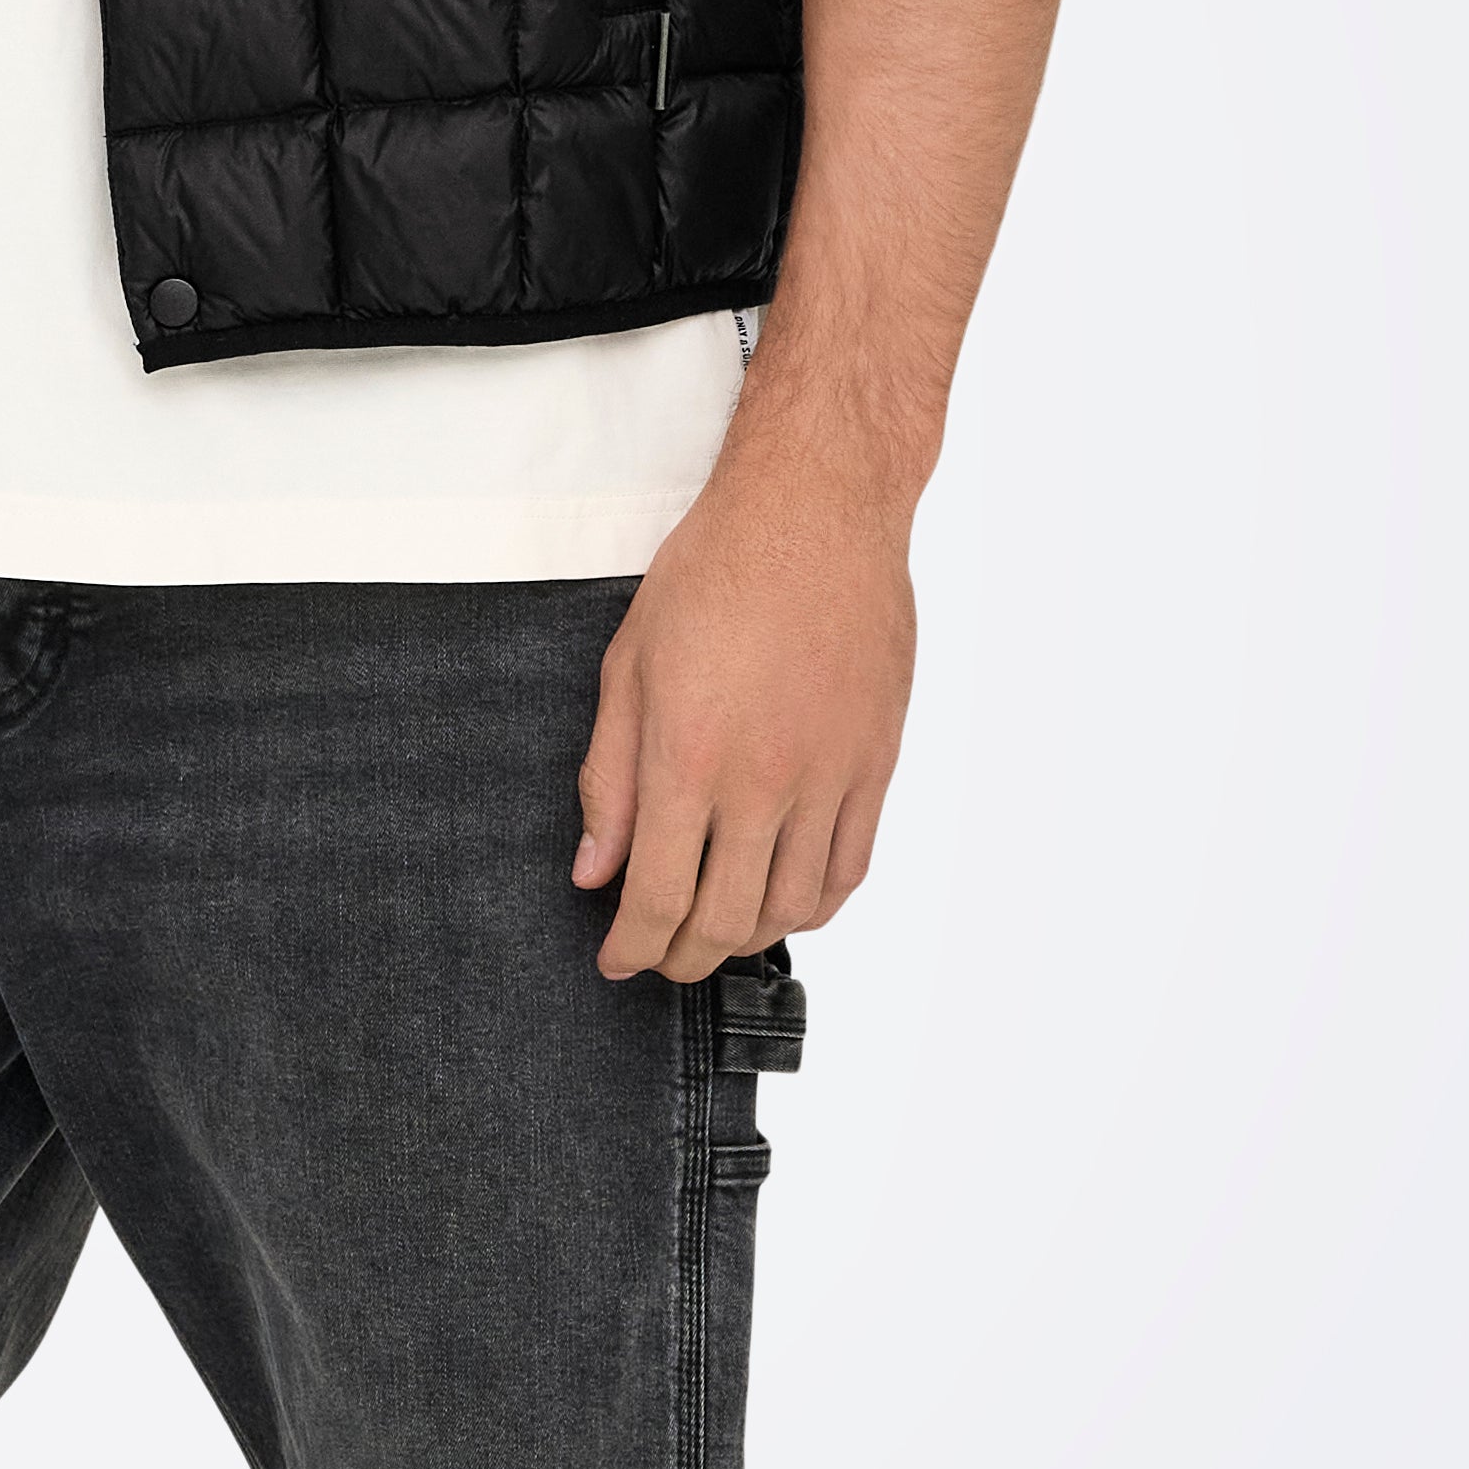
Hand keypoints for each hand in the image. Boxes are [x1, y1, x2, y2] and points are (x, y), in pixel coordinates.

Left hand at [572, 438, 915, 982]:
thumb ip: (607, 779)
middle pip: (724, 918)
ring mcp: (829, 775)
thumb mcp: (629, 666)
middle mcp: (763, 779)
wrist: (818, 509)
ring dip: (748, 938)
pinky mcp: (875, 763)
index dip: (632, 946)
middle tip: (659, 956)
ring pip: (792, 906)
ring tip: (716, 931)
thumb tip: (594, 870)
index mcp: (689, 756)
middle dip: (681, 957)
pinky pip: (850, 867)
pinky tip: (786, 903)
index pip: (657, 896)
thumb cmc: (716, 569)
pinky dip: (814, 905)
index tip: (616, 959)